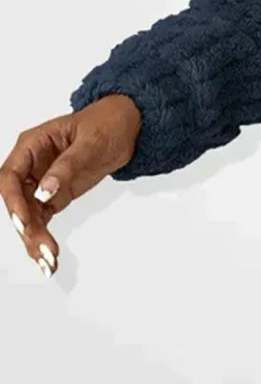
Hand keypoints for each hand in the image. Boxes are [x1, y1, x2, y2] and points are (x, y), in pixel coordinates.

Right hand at [0, 94, 140, 276]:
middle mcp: (31, 165)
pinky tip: (47, 256)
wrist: (127, 126)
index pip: (10, 176)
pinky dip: (43, 237)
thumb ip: (67, 166)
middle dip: (26, 227)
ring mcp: (41, 182)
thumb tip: (44, 190)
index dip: (13, 201)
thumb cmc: (107, 122)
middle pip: (17, 201)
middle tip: (42, 248)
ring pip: (28, 215)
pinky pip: (42, 219)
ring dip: (34, 238)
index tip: (23, 220)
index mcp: (32, 145)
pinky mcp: (54, 195)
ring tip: (46, 261)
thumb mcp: (90, 141)